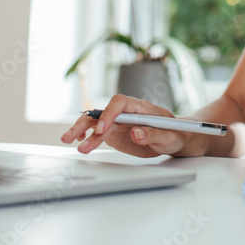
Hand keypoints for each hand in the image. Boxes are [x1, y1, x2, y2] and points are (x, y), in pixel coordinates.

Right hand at [60, 94, 189, 157]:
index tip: (102, 130)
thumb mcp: (169, 136)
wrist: (174, 138)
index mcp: (140, 107)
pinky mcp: (115, 133)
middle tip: (76, 136)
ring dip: (82, 131)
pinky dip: (87, 136)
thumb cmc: (174, 133)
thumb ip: (153, 134)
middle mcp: (126, 112)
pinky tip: (79, 141)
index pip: (120, 103)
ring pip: (96, 123)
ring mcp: (119, 122)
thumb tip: (136, 133)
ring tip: (69, 141)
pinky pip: (97, 133)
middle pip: (103, 112)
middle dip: (88, 123)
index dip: (109, 115)